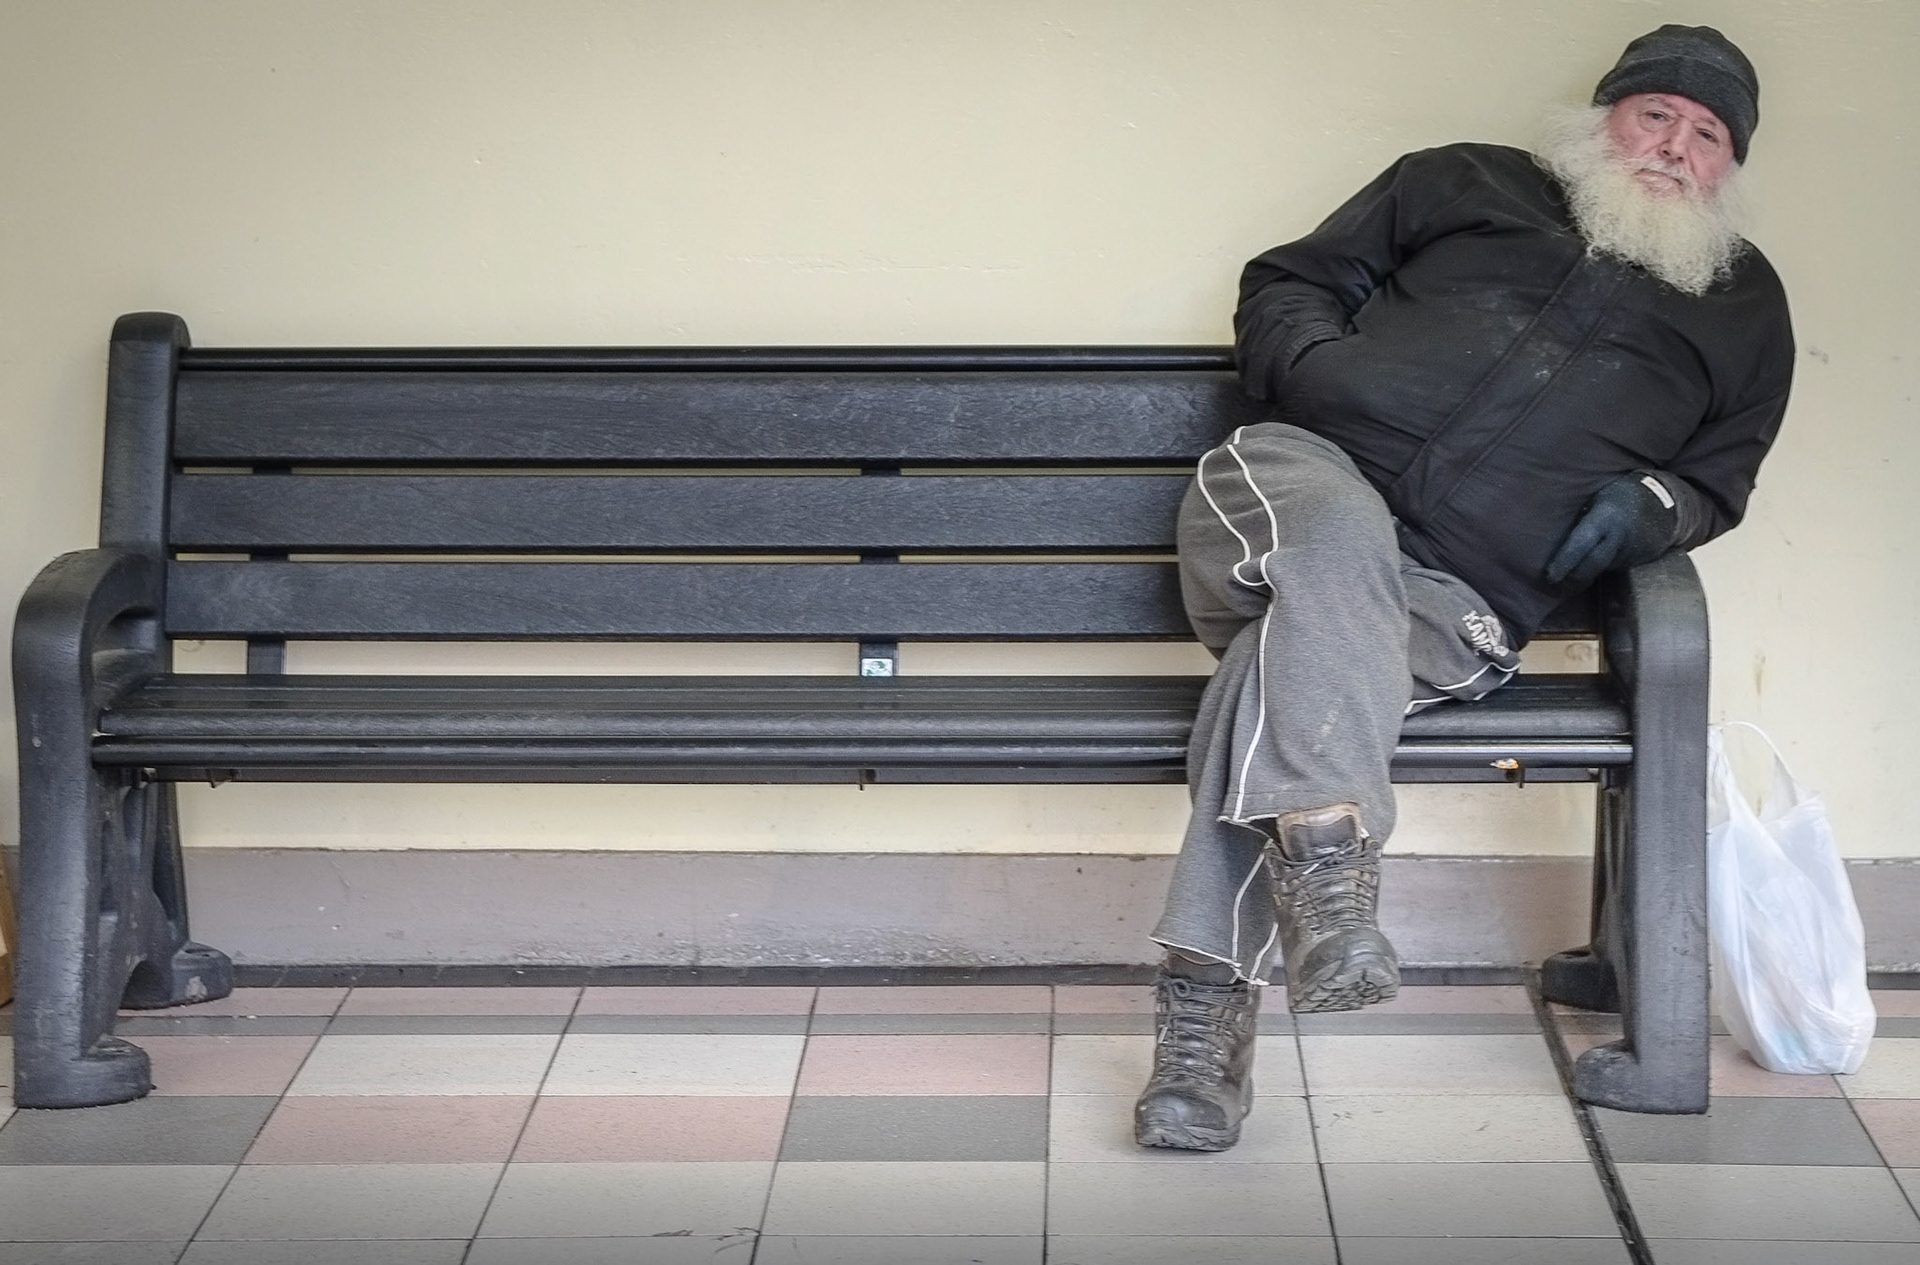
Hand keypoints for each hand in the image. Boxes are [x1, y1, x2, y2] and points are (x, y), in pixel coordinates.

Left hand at [1544, 472, 1680, 588]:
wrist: (1664, 502)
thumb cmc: (1621, 496)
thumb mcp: (1599, 500)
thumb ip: (1584, 521)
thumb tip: (1557, 542)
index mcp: (1606, 517)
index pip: (1581, 543)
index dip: (1565, 561)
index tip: (1550, 576)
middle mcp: (1619, 538)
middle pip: (1592, 566)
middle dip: (1572, 580)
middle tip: (1555, 587)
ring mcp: (1632, 552)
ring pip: (1602, 570)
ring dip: (1586, 574)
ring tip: (1570, 577)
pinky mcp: (1640, 561)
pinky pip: (1615, 568)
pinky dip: (1603, 569)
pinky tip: (1596, 564)